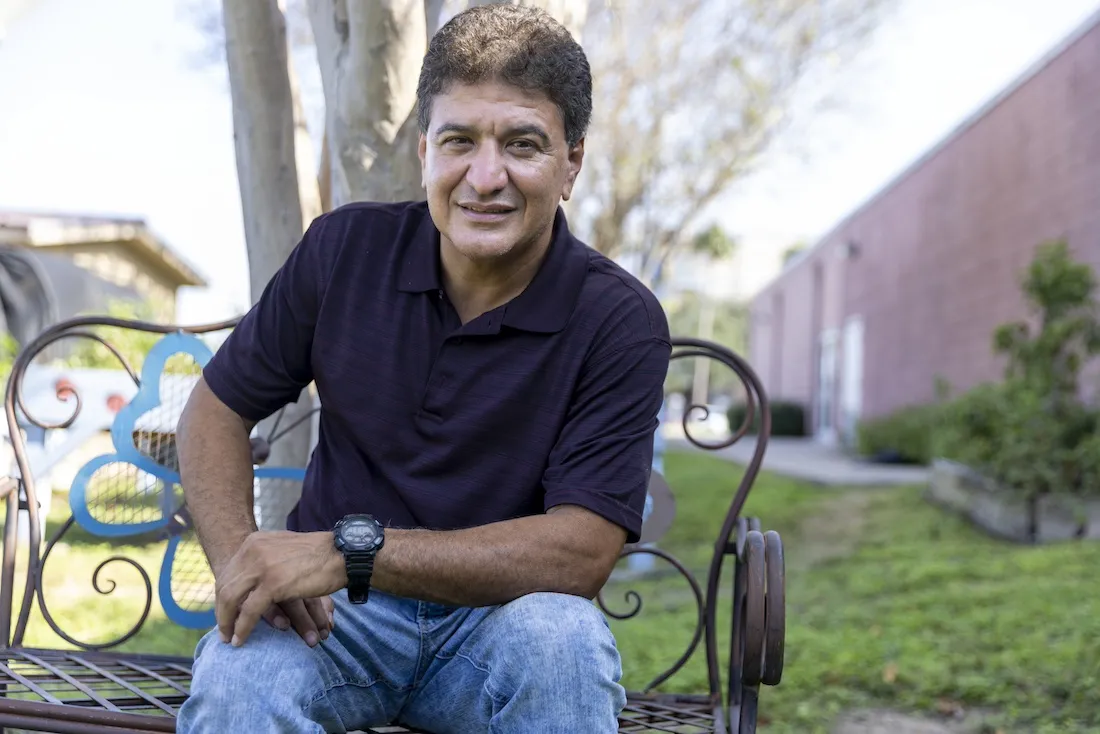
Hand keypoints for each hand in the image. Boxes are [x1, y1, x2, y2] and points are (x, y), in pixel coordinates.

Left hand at [216, 530, 345, 646]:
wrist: (343, 553)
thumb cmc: (319, 555)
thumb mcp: (284, 551)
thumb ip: (266, 559)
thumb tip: (252, 578)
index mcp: (255, 542)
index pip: (229, 572)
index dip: (224, 595)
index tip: (225, 612)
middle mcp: (253, 550)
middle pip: (225, 585)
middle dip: (222, 611)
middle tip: (224, 630)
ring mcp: (262, 566)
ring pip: (232, 599)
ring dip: (228, 622)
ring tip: (229, 638)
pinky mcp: (273, 583)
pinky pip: (249, 611)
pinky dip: (242, 628)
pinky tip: (240, 639)